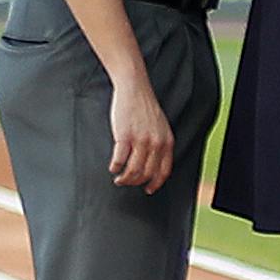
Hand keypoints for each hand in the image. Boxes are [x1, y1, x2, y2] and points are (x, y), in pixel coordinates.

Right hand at [107, 76, 173, 192]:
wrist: (135, 89)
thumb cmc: (145, 108)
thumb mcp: (161, 127)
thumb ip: (160, 144)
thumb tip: (153, 164)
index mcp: (167, 142)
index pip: (164, 170)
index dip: (156, 183)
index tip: (148, 190)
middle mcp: (156, 143)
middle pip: (147, 173)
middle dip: (136, 182)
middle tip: (127, 182)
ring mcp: (140, 140)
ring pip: (133, 170)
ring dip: (124, 179)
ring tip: (119, 179)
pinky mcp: (124, 137)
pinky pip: (119, 160)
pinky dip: (115, 167)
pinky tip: (112, 167)